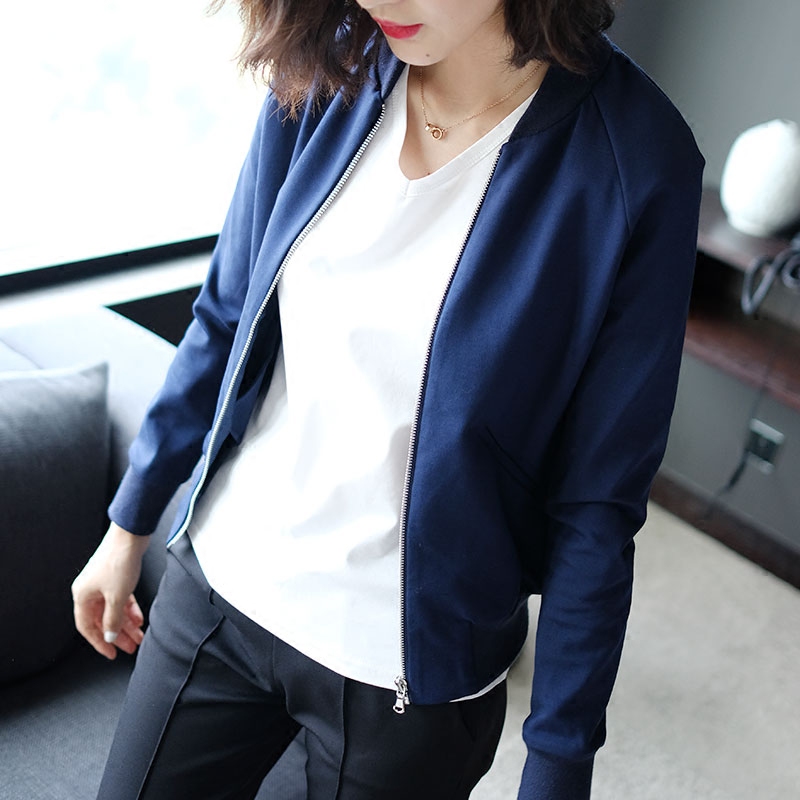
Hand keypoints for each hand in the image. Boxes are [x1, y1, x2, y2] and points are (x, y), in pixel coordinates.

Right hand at [72, 522, 151, 658]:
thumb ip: (112, 619)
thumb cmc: (119, 560)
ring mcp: (103, 582)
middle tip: (130, 647)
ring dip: (126, 624)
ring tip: (139, 636)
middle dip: (117, 635)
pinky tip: (139, 619)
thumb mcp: (116, 596)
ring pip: (113, 610)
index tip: (111, 653)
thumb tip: (109, 635)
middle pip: (102, 619)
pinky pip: (121, 599)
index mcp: (82, 595)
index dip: (99, 642)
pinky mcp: (116, 576)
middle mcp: (90, 590)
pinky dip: (130, 609)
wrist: (131, 535)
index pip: (87, 627)